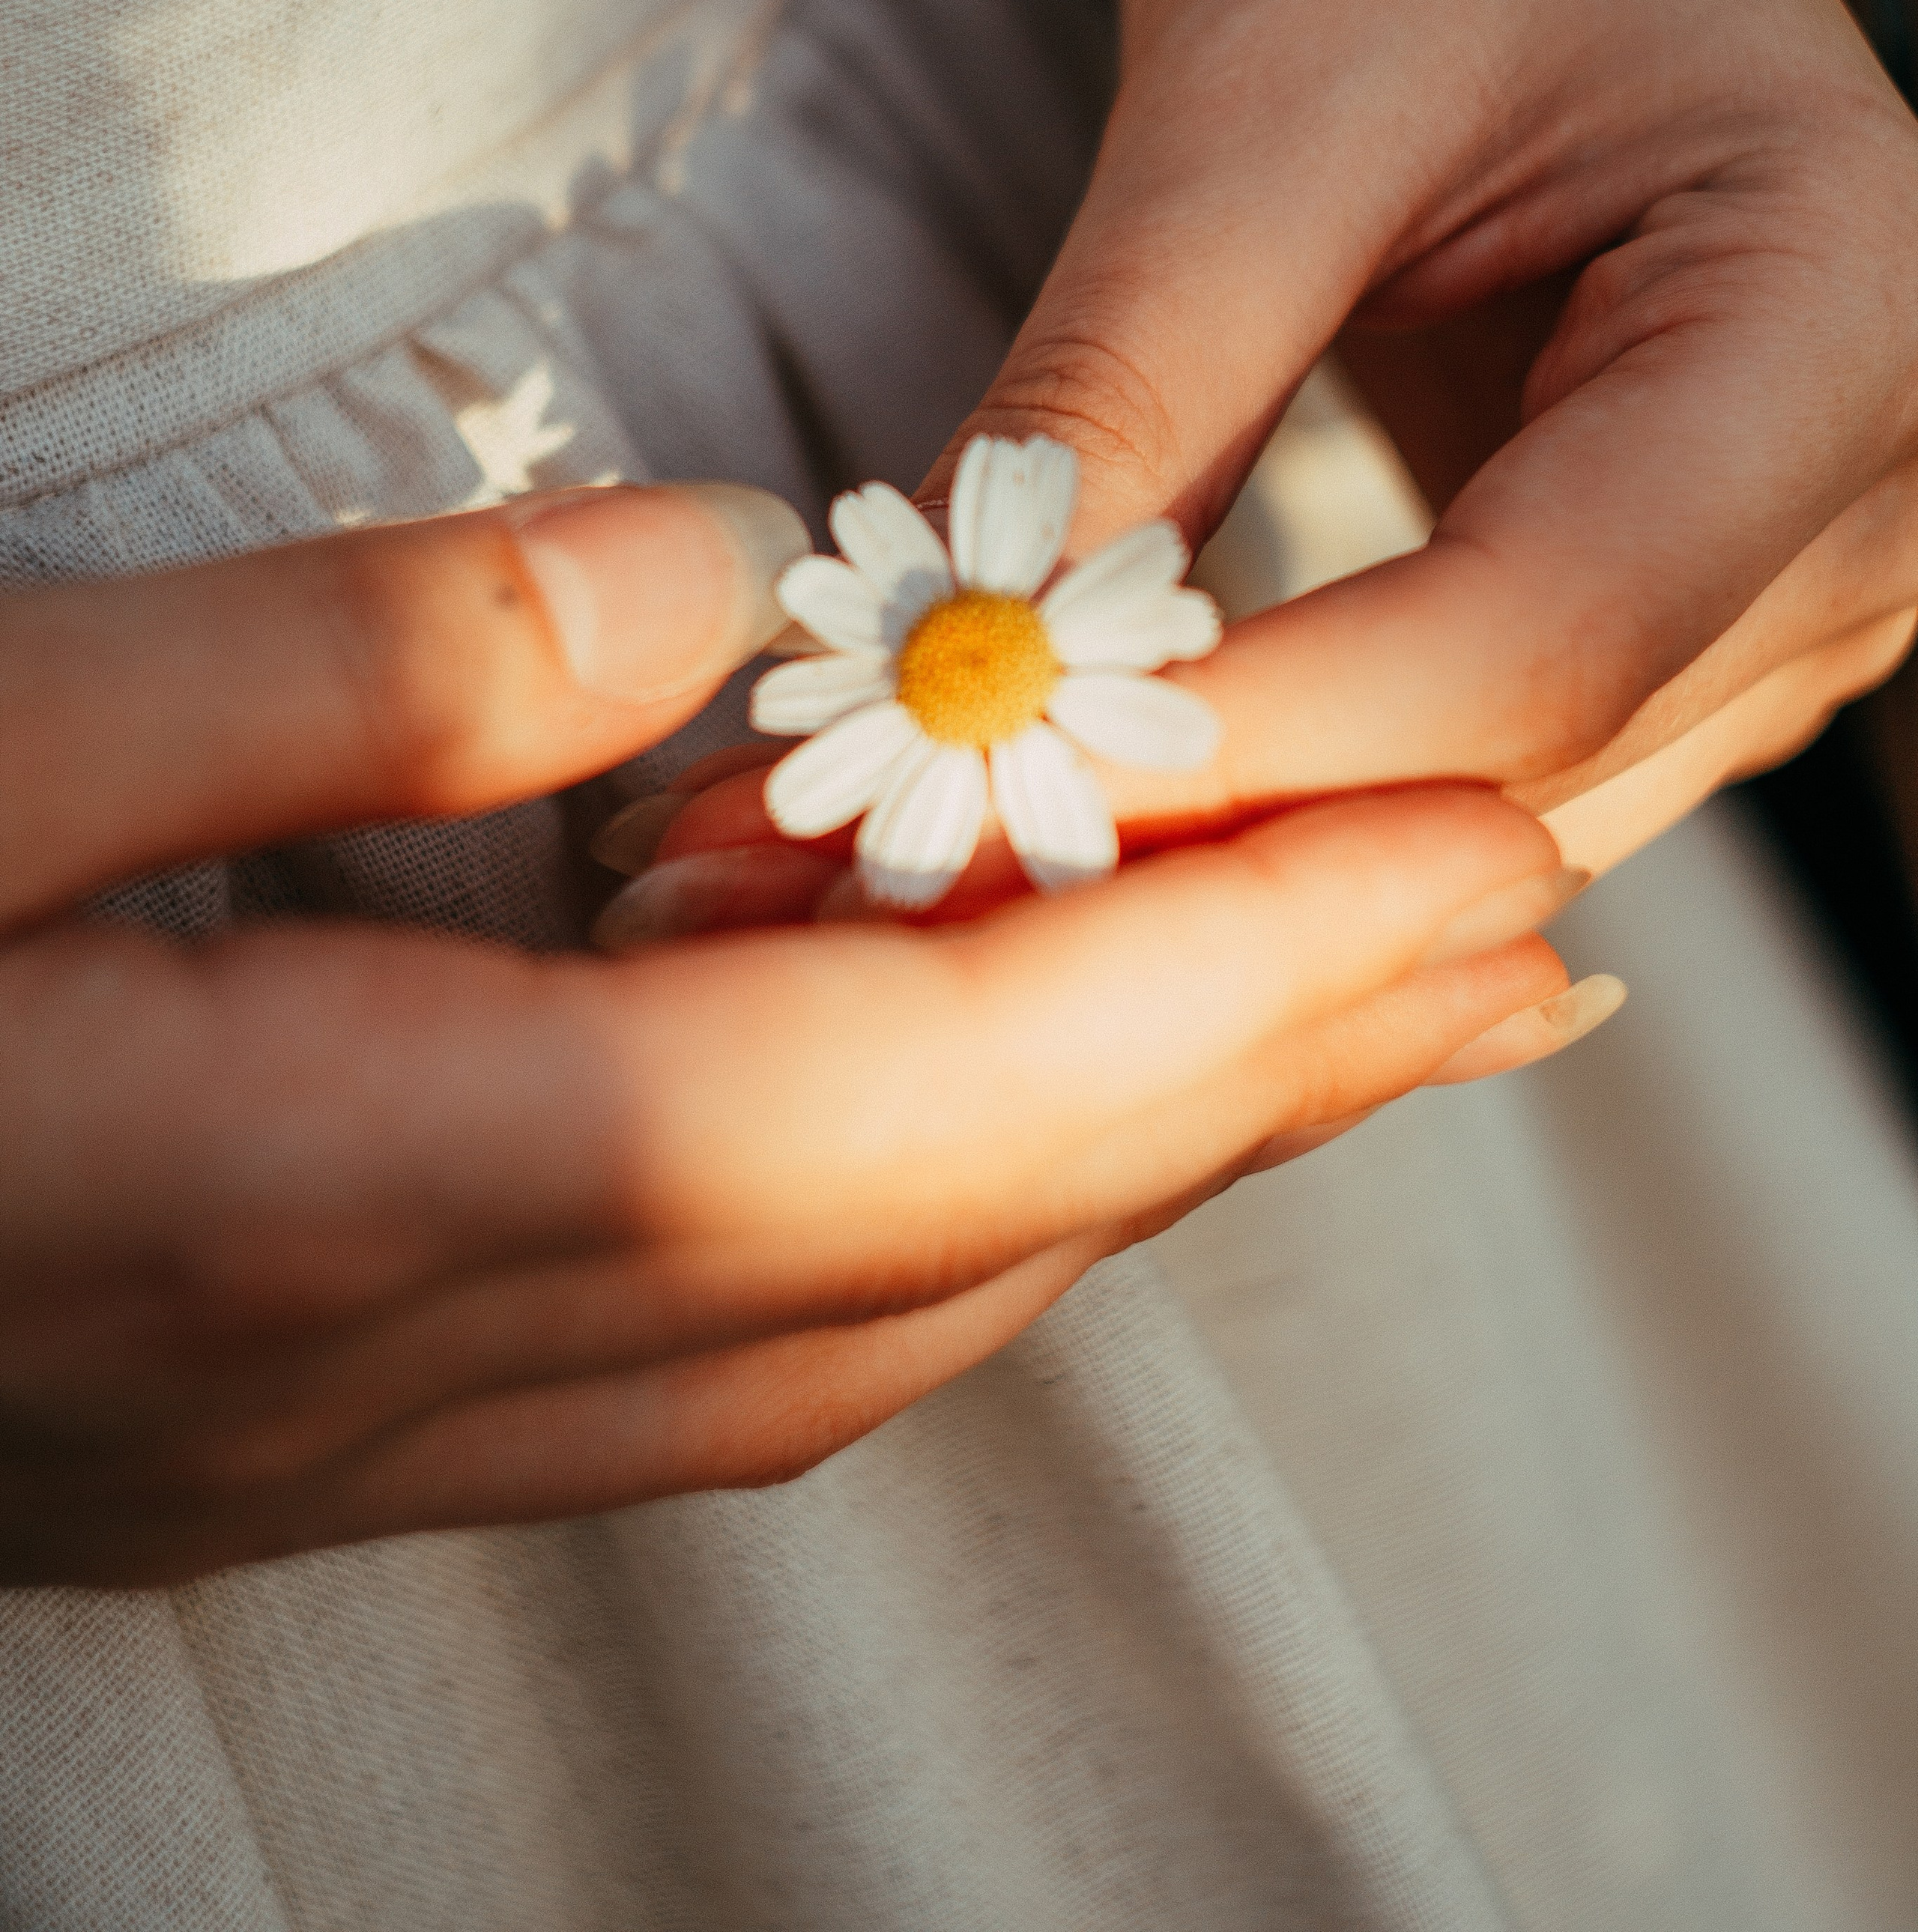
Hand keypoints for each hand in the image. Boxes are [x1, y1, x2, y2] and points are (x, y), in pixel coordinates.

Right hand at [0, 487, 1578, 1585]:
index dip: (1216, 982)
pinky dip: (949, 1232)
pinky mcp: (332, 1408)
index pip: (902, 1088)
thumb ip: (324, 682)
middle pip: (952, 1223)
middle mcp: (401, 1355)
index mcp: (324, 1183)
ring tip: (1345, 1019)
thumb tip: (697, 586)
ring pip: (880, 1312)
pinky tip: (1023, 1140)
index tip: (1470, 859)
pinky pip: (744, 1352)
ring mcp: (375, 1421)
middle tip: (1521, 937)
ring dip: (1143, 1165)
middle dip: (1270, 1082)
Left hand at [941, 0, 1917, 871]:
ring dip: (1251, 826)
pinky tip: (1115, 755)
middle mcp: (1891, 475)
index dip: (1260, 732)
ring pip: (1510, 803)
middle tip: (927, 826)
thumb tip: (961, 653)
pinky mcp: (1682, 590)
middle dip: (1229, 809)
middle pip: (1538, 752)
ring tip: (986, 799)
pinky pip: (1492, 755)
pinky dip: (1302, 775)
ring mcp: (1803, 559)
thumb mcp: (1255, 92)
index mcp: (1855, 300)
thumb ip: (1131, 384)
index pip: (1549, 624)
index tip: (983, 754)